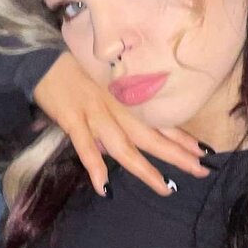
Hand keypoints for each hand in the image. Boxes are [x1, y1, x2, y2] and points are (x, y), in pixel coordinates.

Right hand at [31, 52, 212, 196]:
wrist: (43, 59)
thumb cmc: (75, 75)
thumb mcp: (104, 93)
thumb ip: (117, 119)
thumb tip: (126, 146)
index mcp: (125, 103)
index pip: (159, 123)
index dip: (182, 138)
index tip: (204, 151)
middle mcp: (116, 110)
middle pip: (150, 137)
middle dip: (176, 155)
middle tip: (201, 171)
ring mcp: (95, 115)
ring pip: (124, 146)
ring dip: (145, 168)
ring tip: (164, 187)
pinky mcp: (72, 120)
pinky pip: (85, 146)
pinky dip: (95, 166)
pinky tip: (104, 187)